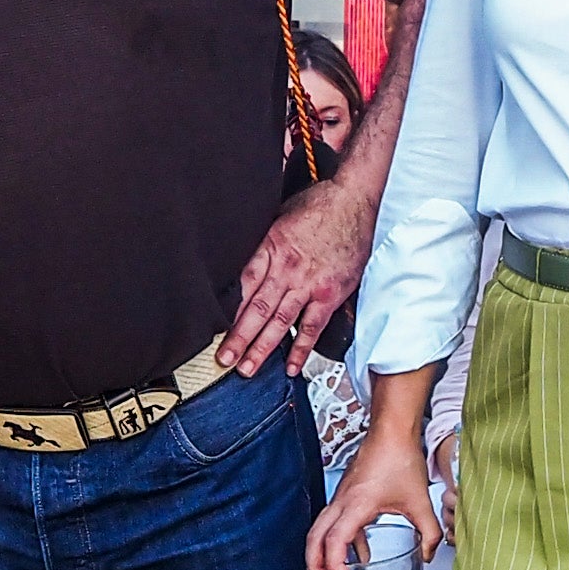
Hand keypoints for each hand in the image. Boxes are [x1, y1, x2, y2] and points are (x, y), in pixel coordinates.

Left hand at [223, 179, 372, 374]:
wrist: (355, 201)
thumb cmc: (319, 204)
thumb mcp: (279, 216)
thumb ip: (263, 243)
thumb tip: (242, 261)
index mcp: (272, 248)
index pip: (244, 285)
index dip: (228, 310)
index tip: (213, 328)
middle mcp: (288, 270)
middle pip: (257, 309)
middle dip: (238, 337)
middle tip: (223, 359)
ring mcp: (310, 285)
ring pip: (281, 322)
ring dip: (262, 348)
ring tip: (247, 368)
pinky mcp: (330, 295)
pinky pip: (312, 326)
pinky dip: (301, 348)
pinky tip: (290, 366)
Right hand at [309, 420, 445, 569]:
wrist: (391, 432)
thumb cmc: (400, 458)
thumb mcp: (420, 501)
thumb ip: (430, 533)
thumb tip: (428, 555)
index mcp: (356, 505)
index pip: (334, 541)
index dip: (334, 565)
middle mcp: (341, 502)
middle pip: (314, 539)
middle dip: (315, 567)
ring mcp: (340, 498)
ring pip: (318, 531)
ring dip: (321, 555)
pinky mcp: (345, 496)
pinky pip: (334, 523)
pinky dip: (340, 542)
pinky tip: (360, 554)